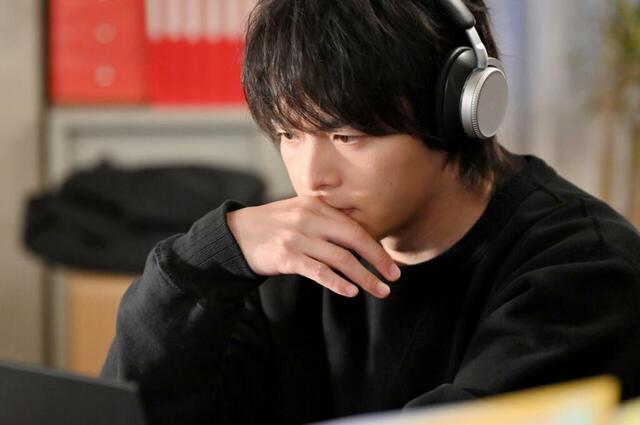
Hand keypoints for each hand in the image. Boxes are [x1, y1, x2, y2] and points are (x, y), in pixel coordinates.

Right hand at [226, 196, 400, 297]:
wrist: (237, 234)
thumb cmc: (275, 227)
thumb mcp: (301, 214)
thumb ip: (326, 223)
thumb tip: (359, 241)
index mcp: (316, 206)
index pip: (354, 227)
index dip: (376, 248)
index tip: (391, 265)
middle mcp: (309, 219)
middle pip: (353, 240)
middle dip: (377, 260)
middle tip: (393, 278)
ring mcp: (297, 237)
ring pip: (340, 259)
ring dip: (363, 277)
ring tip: (379, 291)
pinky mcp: (286, 256)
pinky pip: (318, 271)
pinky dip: (337, 282)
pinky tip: (351, 292)